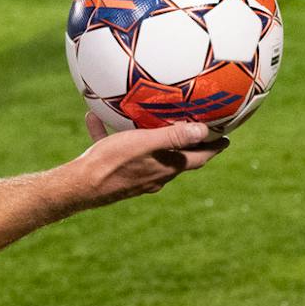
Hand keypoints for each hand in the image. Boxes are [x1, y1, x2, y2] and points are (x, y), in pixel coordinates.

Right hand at [70, 113, 226, 208]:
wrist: (79, 186)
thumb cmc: (113, 162)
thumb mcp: (145, 143)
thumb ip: (173, 137)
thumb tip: (204, 132)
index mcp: (167, 168)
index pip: (199, 158)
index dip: (214, 148)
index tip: (225, 139)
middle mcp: (156, 175)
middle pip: (179, 158)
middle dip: (188, 144)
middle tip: (197, 129)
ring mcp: (137, 177)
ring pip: (149, 154)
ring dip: (152, 138)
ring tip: (149, 119)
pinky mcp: (117, 174)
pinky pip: (118, 151)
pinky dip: (113, 136)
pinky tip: (96, 120)